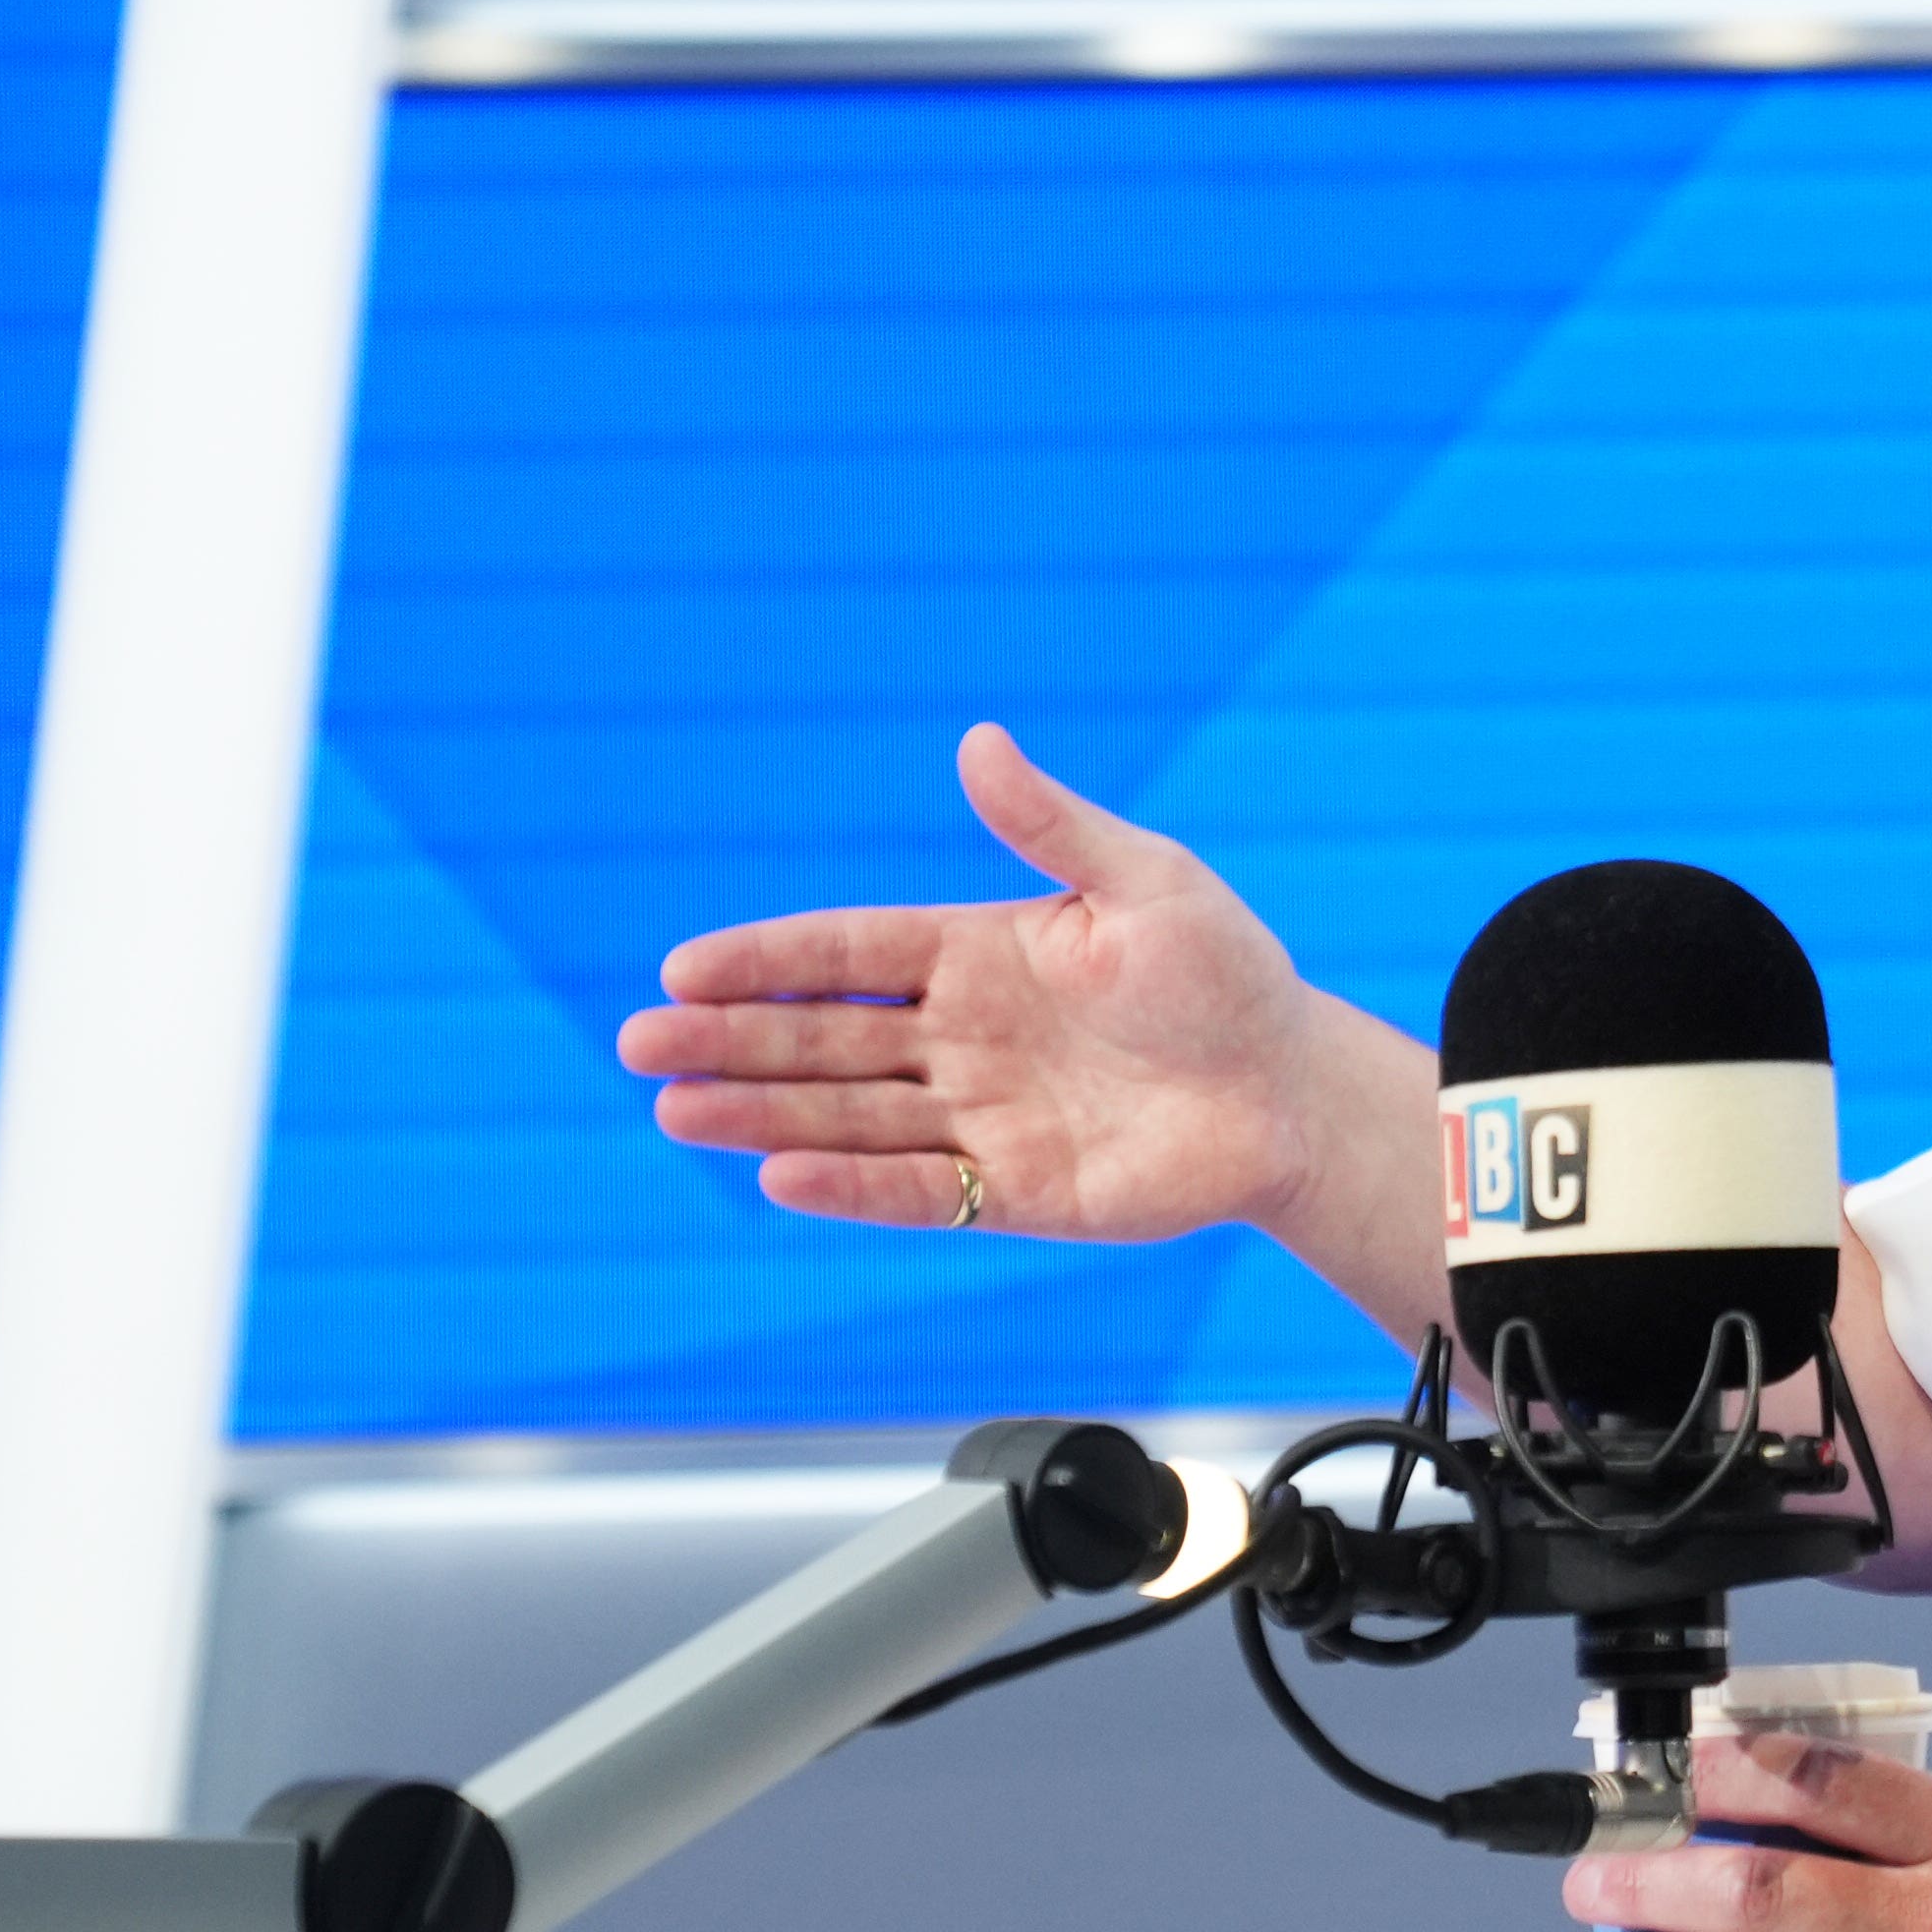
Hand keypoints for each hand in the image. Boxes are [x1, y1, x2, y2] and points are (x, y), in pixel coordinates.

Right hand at [617, 723, 1390, 1247]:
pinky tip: (778, 1177)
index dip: (766, 962)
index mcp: (978, 953)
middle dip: (730, 1043)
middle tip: (638, 1044)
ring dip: (761, 1115)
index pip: (847, 953)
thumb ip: (1053, 826)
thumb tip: (977, 740)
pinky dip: (850, 1186)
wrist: (1293, 1089)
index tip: (682, 968)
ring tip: (674, 1108)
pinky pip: (916, 1189)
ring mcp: (979, 1116)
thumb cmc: (1226, 975)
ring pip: (847, 1115)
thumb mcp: (1146, 882)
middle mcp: (960, 1036)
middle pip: (822, 1039)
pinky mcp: (1013, 1191)